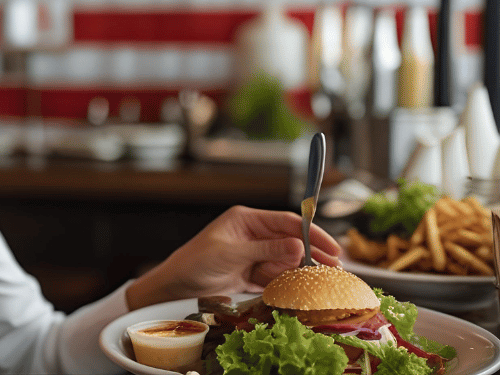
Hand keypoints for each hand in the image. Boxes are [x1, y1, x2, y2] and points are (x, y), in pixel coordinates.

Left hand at [125, 205, 340, 310]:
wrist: (176, 285)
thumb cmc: (195, 262)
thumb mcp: (231, 254)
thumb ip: (265, 250)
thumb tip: (298, 245)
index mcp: (246, 219)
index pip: (286, 221)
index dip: (311, 232)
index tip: (331, 247)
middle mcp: (253, 234)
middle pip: (291, 241)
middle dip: (311, 254)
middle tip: (334, 268)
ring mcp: (253, 253)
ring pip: (286, 261)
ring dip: (300, 271)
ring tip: (318, 283)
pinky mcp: (252, 272)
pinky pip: (276, 276)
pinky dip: (286, 283)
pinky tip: (297, 291)